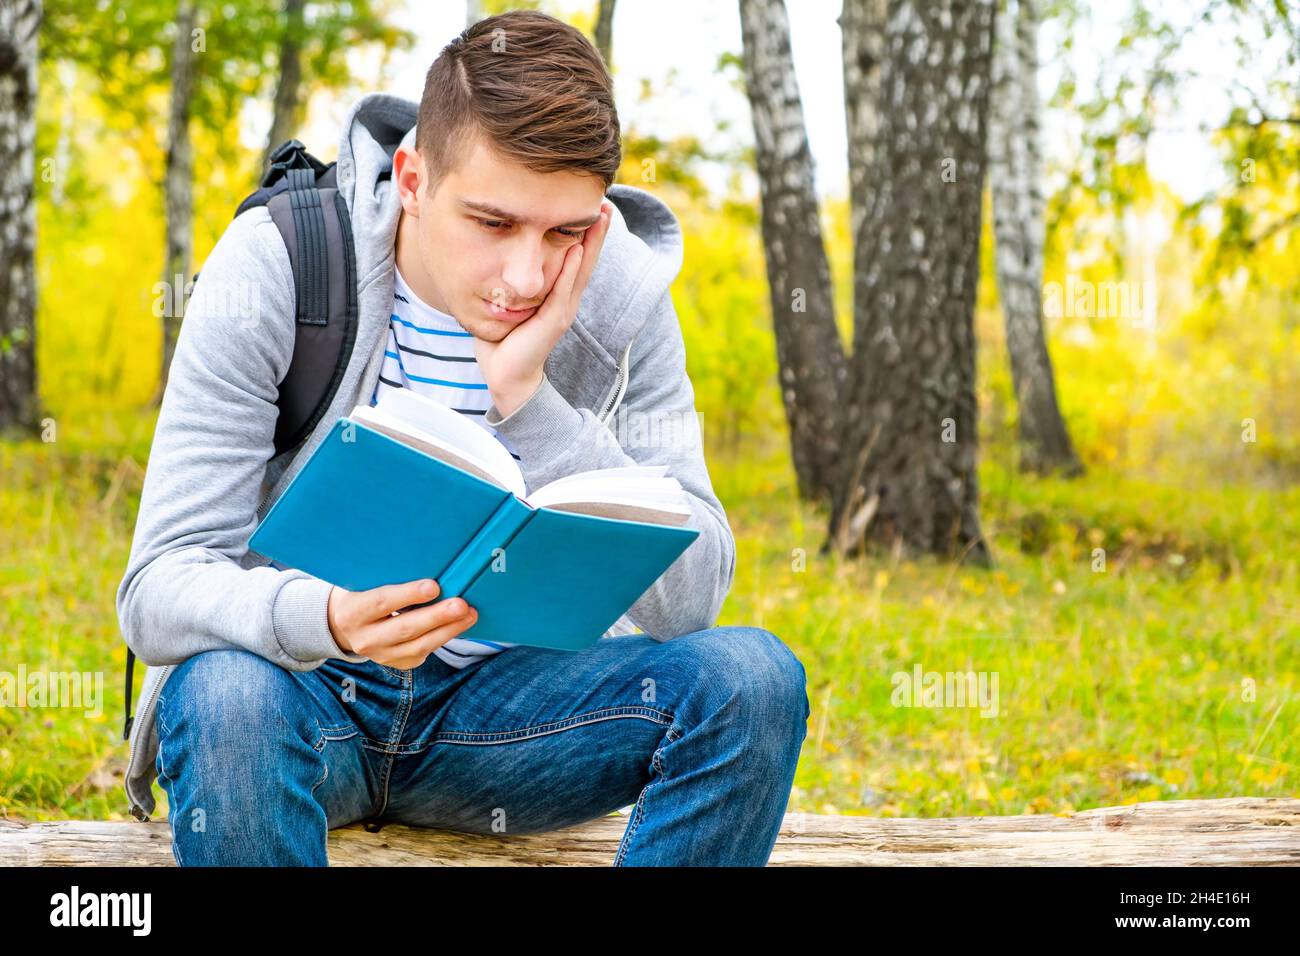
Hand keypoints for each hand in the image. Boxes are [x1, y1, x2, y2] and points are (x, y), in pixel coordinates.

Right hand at [327, 578, 477, 669]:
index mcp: (352, 612)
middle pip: (404, 628)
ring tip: (470, 615)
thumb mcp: (365, 583)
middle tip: (461, 605)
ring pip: (418, 646)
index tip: (434, 586)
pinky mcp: (397, 663)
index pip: (381, 602)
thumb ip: (388, 578)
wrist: (345, 625)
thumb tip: (430, 565)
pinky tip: (459, 625)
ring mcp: (380, 655)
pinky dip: (443, 637)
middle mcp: (364, 638)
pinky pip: (424, 652)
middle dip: (436, 617)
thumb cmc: (364, 593)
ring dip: (448, 630)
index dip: (408, 595)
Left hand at [475, 200, 613, 416]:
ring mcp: (562, 310)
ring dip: (592, 244)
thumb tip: (499, 256)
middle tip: (605, 204)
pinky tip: (576, 249)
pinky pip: (563, 290)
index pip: (577, 259)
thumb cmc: (504, 339)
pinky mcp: (553, 321)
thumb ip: (514, 282)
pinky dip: (571, 270)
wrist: (506, 375)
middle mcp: (566, 300)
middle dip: (597, 233)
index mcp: (558, 295)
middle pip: (586, 260)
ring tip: (600, 218)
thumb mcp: (511, 302)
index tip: (593, 207)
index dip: (586, 234)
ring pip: (581, 271)